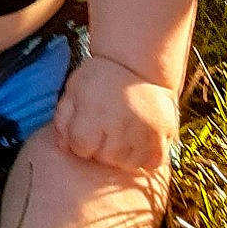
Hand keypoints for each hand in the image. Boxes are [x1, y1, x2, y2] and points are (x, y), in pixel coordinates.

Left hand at [52, 56, 177, 173]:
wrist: (138, 64)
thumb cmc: (100, 78)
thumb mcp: (74, 89)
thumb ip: (62, 119)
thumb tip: (61, 148)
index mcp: (94, 111)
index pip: (80, 149)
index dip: (80, 140)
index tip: (86, 126)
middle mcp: (120, 124)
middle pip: (104, 158)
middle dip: (101, 147)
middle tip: (105, 126)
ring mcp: (145, 131)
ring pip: (127, 163)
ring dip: (122, 154)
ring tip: (122, 132)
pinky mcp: (165, 135)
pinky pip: (152, 163)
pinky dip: (144, 157)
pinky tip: (138, 140)